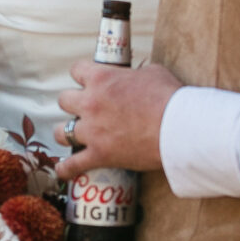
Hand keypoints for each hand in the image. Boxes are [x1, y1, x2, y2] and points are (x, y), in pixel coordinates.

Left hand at [55, 60, 178, 177]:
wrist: (178, 128)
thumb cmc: (170, 98)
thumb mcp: (152, 73)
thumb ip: (135, 74)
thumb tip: (135, 77)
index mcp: (102, 78)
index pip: (77, 70)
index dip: (82, 76)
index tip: (87, 81)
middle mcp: (91, 103)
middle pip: (64, 100)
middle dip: (73, 103)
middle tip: (85, 109)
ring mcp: (92, 131)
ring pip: (61, 131)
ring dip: (66, 132)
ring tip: (73, 135)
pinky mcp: (99, 155)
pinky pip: (73, 164)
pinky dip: (66, 169)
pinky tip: (64, 170)